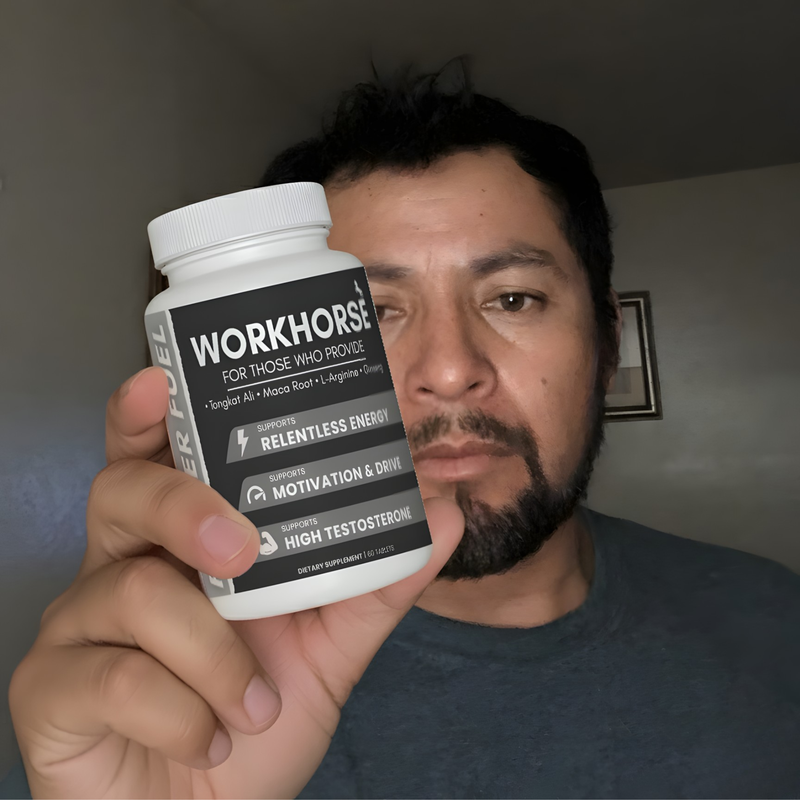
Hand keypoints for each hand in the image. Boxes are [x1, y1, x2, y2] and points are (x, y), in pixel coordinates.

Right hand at [9, 366, 463, 798]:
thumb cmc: (255, 719)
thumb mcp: (328, 645)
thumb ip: (376, 581)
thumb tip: (443, 513)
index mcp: (178, 541)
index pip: (152, 457)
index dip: (145, 413)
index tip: (161, 380)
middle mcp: (119, 566)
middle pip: (123, 493)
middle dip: (184, 508)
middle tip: (242, 551)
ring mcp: (76, 627)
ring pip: (131, 594)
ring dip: (214, 657)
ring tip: (254, 706)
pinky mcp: (49, 690)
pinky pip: (112, 679)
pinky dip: (183, 715)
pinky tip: (208, 740)